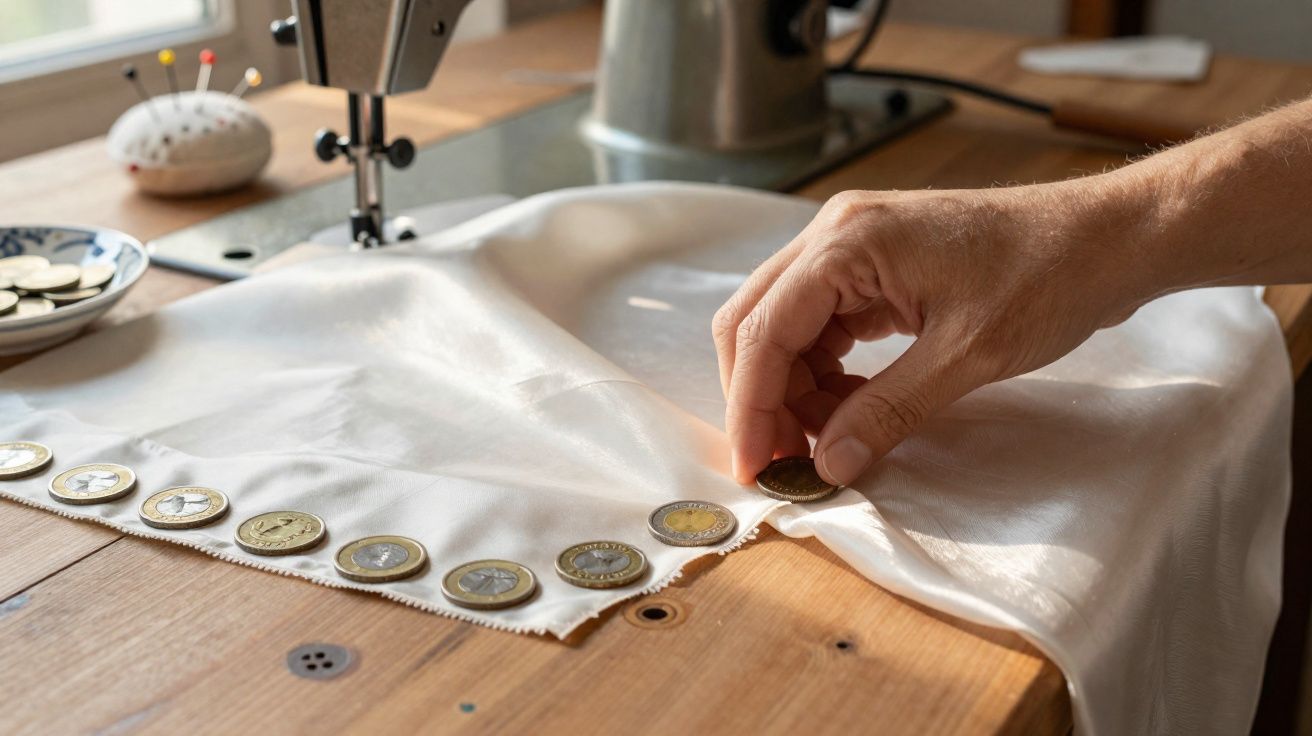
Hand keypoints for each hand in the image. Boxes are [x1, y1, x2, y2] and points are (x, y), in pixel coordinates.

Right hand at [713, 182, 1157, 486]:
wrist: (1109, 238)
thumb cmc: (1049, 278)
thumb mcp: (966, 357)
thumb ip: (887, 411)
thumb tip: (828, 464)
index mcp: (847, 242)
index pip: (763, 331)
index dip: (752, 406)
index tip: (755, 467)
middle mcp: (836, 234)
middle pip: (756, 323)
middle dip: (761, 398)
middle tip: (781, 462)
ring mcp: (853, 246)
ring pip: (784, 327)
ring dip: (792, 389)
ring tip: (824, 443)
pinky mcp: (875, 265)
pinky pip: (823, 324)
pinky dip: (823, 372)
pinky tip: (847, 409)